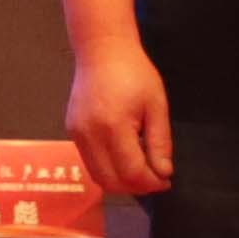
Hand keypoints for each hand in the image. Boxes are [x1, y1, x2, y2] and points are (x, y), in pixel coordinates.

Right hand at [66, 34, 174, 199]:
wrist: (102, 51)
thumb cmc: (134, 73)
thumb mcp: (156, 105)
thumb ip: (160, 142)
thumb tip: (163, 172)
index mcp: (113, 126)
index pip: (131, 172)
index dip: (151, 183)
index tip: (166, 180)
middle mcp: (90, 135)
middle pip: (111, 181)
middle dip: (136, 187)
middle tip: (156, 178)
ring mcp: (77, 134)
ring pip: (98, 176)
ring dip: (121, 181)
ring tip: (141, 169)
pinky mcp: (72, 132)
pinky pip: (90, 162)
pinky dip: (109, 168)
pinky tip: (124, 156)